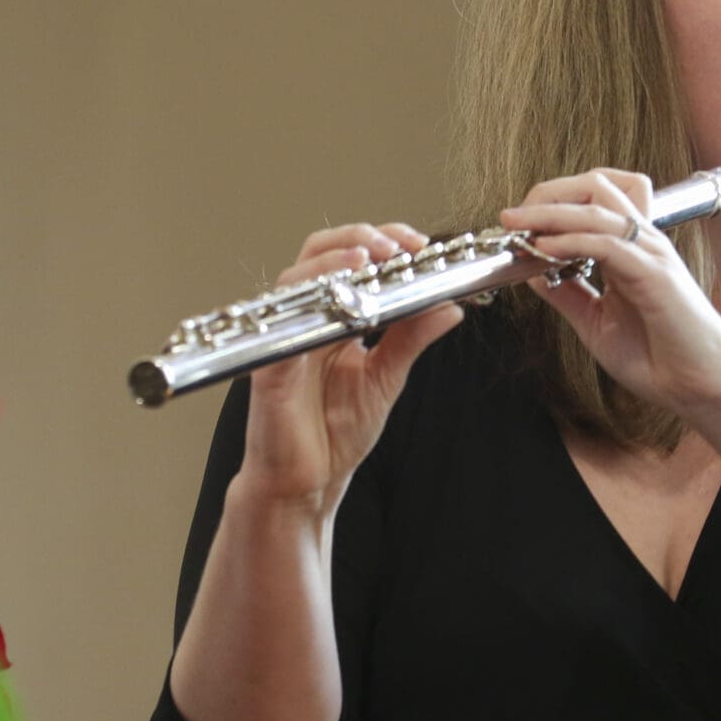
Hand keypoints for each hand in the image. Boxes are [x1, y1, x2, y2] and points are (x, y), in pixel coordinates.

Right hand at [240, 223, 462, 512]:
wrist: (308, 482)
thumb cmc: (335, 434)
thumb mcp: (386, 379)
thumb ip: (412, 339)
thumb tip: (450, 307)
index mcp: (335, 318)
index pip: (352, 259)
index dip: (384, 240)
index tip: (420, 246)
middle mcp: (308, 319)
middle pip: (321, 251)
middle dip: (361, 238)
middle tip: (398, 247)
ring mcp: (285, 337)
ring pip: (297, 276)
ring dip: (334, 259)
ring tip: (370, 258)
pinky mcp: (270, 363)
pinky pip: (283, 322)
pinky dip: (308, 302)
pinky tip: (338, 299)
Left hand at [498, 170, 720, 421]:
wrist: (700, 389)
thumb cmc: (660, 360)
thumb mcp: (595, 323)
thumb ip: (567, 295)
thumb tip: (533, 273)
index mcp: (629, 250)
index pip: (592, 199)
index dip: (550, 203)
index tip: (516, 227)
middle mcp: (642, 243)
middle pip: (596, 185)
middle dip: (548, 193)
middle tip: (513, 218)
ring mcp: (651, 255)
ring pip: (599, 206)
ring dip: (550, 212)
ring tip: (518, 225)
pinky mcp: (656, 276)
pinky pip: (609, 243)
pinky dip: (573, 240)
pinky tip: (546, 250)